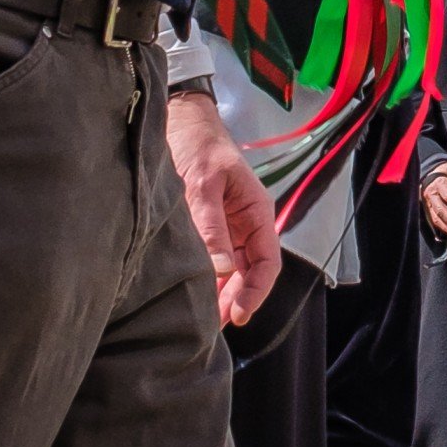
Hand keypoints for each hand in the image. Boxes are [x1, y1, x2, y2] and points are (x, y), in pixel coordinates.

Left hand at [166, 90, 280, 325]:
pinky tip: (194, 294)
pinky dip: (207, 279)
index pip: (267, 262)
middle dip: (235, 299)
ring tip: (202, 318)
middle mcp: (245, 223)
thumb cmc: (199, 146)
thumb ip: (211, 228)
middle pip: (249, 272)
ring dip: (220, 293)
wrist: (180, 122)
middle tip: (212, 325)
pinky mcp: (208, 227)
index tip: (238, 314)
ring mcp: (227, 226)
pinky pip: (213, 259)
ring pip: (231, 270)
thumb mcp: (203, 186)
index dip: (255, 291)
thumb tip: (220, 272)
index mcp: (256, 211)